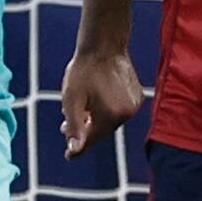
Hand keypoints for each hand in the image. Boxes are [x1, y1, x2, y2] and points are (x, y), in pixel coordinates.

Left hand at [58, 40, 142, 156]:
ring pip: (110, 121)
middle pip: (101, 131)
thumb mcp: (72, 99)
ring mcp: (134, 105)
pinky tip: (94, 102)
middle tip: (65, 128)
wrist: (104, 45)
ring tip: (79, 112)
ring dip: (94, 120)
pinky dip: (105, 111)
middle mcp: (127, 113)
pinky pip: (118, 111)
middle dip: (84, 131)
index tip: (68, 156)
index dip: (78, 147)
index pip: (92, 138)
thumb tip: (74, 151)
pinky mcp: (137, 97)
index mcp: (112, 115)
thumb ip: (73, 126)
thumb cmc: (84, 69)